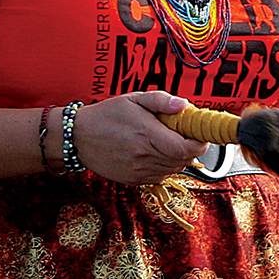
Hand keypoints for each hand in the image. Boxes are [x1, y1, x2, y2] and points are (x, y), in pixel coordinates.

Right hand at [72, 91, 201, 186]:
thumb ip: (161, 100)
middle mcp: (143, 156)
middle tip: (186, 135)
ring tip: (169, 143)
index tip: (200, 135)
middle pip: (183, 161)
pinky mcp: (133, 180)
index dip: (200, 144)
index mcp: (146, 135)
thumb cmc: (106, 116)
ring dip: (178, 159)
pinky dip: (165, 167)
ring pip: (173, 171)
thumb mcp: (134, 99)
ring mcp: (138, 171)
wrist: (78, 137)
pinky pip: (160, 177)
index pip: (185, 149)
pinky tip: (156, 153)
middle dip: (191, 149)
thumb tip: (184, 105)